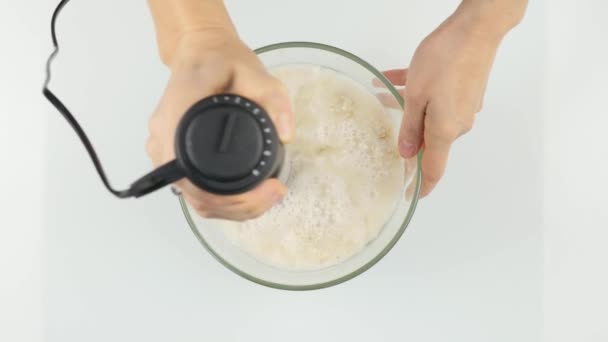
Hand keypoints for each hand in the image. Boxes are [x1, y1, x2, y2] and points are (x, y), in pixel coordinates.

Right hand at [146, 32, 294, 220]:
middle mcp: (165, 138)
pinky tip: (245, 198)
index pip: (196, 177)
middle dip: (239, 207)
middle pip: (196, 195)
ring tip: (265, 198)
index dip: (233, 197)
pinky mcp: (172, 156)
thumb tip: (286, 133)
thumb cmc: (219, 61)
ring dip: (231, 209)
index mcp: (179, 117)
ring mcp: (164, 149)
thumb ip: (273, 98)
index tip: (266, 190)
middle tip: (274, 195)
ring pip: (194, 199)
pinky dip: (220, 202)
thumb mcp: (254, 71)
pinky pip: (193, 191)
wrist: (199, 52)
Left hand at [390, 4, 515, 197]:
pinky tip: (396, 78)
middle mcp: (458, 124)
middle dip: (407, 137)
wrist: (477, 29)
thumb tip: (408, 154)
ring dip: (409, 109)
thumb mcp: (416, 95)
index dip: (421, 186)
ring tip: (384, 93)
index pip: (433, 170)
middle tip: (384, 128)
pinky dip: (419, 94)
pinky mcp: (466, 91)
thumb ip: (410, 128)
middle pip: (430, 141)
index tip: (409, 195)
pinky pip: (437, 99)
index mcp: (445, 130)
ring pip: (430, 115)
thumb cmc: (445, 60)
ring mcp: (464, 107)